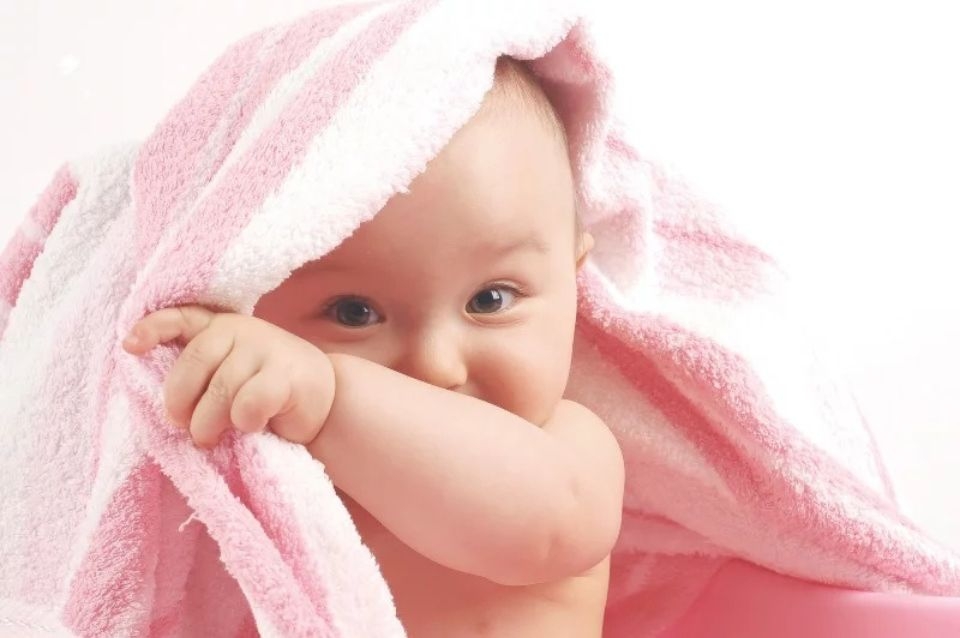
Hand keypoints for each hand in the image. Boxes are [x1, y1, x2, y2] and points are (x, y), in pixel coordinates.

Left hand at [122, 305, 334, 448]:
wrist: (327, 399)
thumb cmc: (267, 392)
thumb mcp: (230, 377)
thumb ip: (202, 378)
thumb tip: (168, 409)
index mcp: (222, 328)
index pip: (182, 317)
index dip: (153, 328)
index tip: (129, 347)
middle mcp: (243, 330)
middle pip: (195, 360)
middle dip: (180, 399)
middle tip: (181, 425)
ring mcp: (267, 349)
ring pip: (221, 388)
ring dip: (208, 422)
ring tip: (210, 438)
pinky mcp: (286, 376)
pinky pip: (248, 403)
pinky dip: (244, 422)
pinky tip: (252, 426)